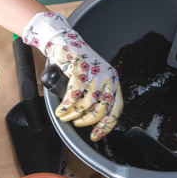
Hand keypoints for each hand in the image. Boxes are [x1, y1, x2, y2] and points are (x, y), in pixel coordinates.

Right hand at [22, 11, 121, 140]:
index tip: (96, 135)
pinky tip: (60, 110)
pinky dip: (65, 106)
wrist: (63, 41)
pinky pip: (72, 95)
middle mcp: (106, 77)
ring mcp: (93, 72)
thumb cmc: (77, 63)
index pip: (116, 108)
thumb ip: (96, 95)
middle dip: (87, 121)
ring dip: (74, 115)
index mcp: (113, 80)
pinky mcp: (78, 69)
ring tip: (65, 117)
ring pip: (86, 103)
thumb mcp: (93, 78)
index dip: (106, 125)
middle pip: (101, 108)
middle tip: (77, 124)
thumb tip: (92, 119)